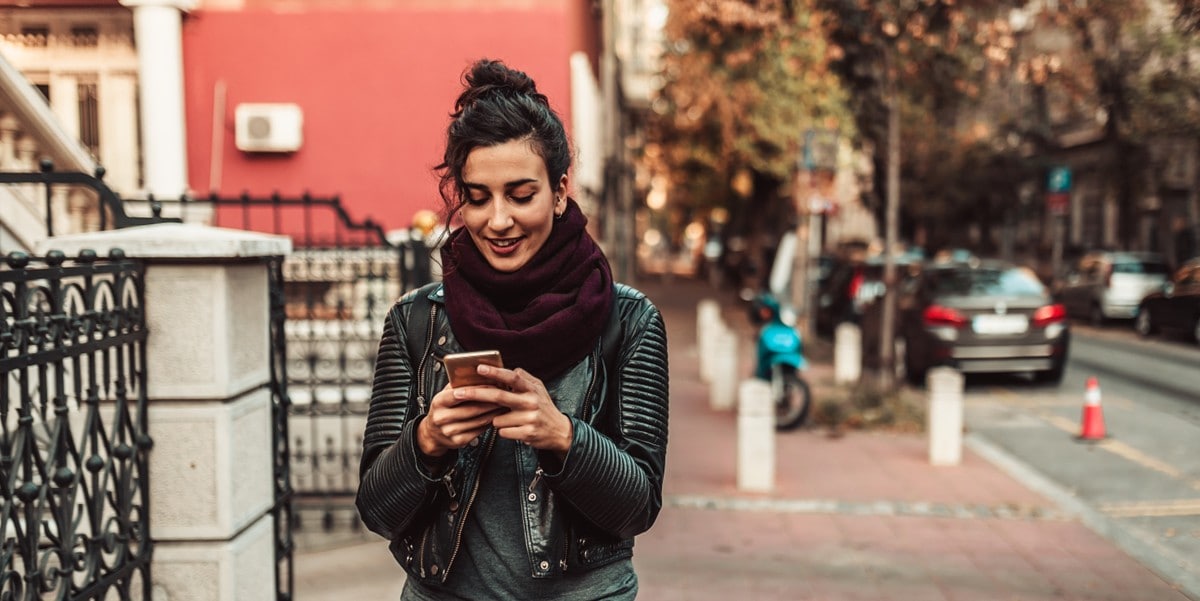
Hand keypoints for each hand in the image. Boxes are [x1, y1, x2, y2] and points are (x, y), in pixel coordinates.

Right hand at [417, 380, 507, 456]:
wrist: (433, 433)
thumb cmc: (443, 409)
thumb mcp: (445, 394)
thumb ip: (458, 385)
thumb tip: (479, 374)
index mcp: (438, 402)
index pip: (458, 394)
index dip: (477, 389)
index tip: (493, 385)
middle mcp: (442, 418)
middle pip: (472, 409)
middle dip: (491, 401)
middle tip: (504, 395)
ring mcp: (450, 431)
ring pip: (478, 420)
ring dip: (494, 412)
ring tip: (504, 404)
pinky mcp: (459, 441)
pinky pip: (479, 430)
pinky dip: (490, 422)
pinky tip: (496, 416)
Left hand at [455, 364, 572, 455]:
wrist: (559, 431)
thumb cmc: (543, 407)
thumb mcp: (538, 388)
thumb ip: (524, 378)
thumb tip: (509, 368)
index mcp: (532, 389)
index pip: (512, 377)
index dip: (495, 372)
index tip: (479, 368)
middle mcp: (531, 402)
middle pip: (498, 397)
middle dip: (476, 394)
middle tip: (458, 392)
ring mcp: (529, 418)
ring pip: (497, 418)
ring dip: (496, 419)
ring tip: (511, 419)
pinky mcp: (526, 433)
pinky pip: (502, 431)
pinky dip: (504, 430)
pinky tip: (515, 428)